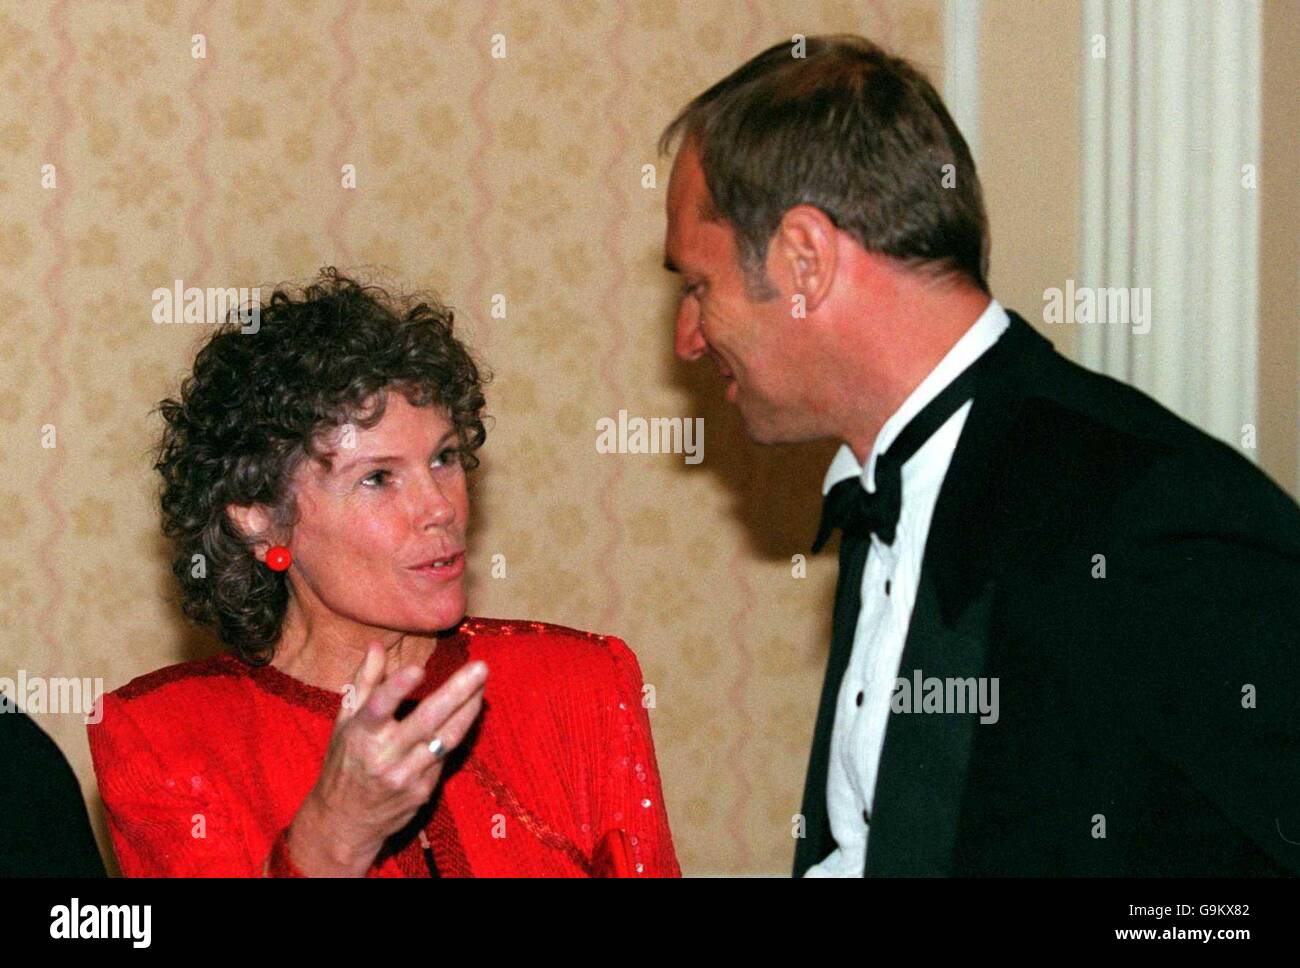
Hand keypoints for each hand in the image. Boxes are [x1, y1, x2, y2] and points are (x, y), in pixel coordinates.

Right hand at [287, 641, 486, 875]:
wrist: (345, 822)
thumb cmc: (344, 763)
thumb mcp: (344, 722)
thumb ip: (363, 682)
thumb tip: (376, 646)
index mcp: (361, 735)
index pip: (379, 707)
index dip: (398, 687)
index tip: (419, 668)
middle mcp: (384, 756)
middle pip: (426, 720)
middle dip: (458, 692)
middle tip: (481, 668)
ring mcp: (406, 776)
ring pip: (445, 739)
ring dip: (469, 710)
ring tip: (483, 685)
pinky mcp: (423, 790)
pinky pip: (446, 756)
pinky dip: (459, 731)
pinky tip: (471, 710)